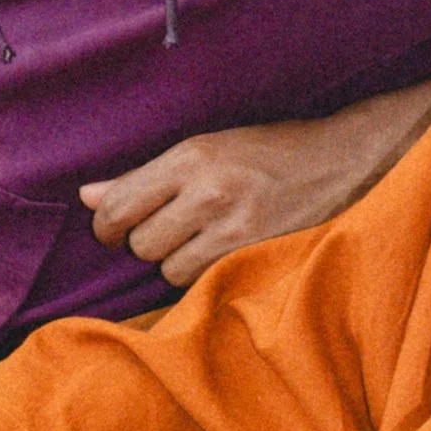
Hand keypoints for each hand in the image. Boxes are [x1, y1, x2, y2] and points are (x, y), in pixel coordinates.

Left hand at [84, 113, 385, 286]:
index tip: (111, 230)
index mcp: (191, 157)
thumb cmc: (271, 151)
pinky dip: (204, 276)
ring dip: (177, 261)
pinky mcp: (255, 255)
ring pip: (169, 269)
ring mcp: (234, 228)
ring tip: (203, 240)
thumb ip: (145, 176)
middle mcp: (208, 191)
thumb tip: (86, 196)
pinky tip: (222, 255)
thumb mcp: (208, 148)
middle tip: (172, 229)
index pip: (118, 205)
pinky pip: (202, 282)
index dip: (105, 225)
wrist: (345, 161)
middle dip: (148, 242)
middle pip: (140, 243)